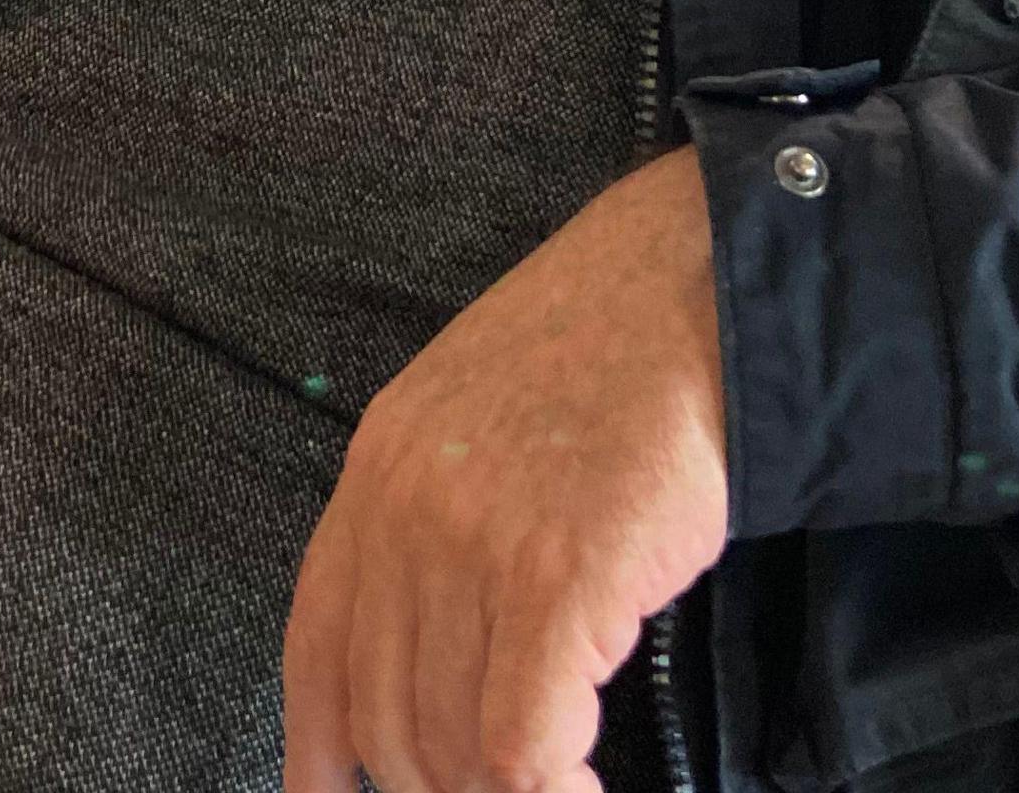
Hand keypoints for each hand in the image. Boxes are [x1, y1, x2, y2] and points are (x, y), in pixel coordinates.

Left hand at [285, 148, 733, 792]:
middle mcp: (407, 512)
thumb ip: (442, 516)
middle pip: (385, 718)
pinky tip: (589, 791)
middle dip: (440, 787)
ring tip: (561, 785)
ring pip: (454, 745)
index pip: (315, 651)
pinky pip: (524, 745)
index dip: (317, 752)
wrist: (703, 276)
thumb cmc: (617, 345)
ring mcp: (477, 545)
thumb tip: (441, 645)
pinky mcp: (560, 577)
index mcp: (377, 472)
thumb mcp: (480, 413)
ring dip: (507, 792)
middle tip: (505, 788)